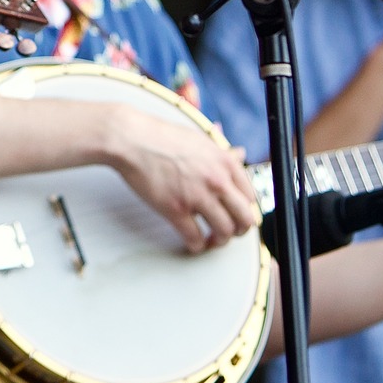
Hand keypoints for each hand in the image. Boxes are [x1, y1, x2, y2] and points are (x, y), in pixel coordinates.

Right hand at [104, 107, 261, 252]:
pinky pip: (195, 238)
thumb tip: (240, 154)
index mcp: (224, 162)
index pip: (250, 196)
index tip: (236, 214)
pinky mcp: (175, 209)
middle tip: (229, 232)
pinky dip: (196, 246)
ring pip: (224, 232)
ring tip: (211, 239)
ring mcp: (196, 196)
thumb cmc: (161, 137)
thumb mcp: (200, 139)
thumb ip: (222, 153)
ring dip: (219, 240)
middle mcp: (216, 180)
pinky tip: (193, 243)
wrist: (132, 139)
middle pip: (244, 218)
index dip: (244, 209)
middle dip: (239, 230)